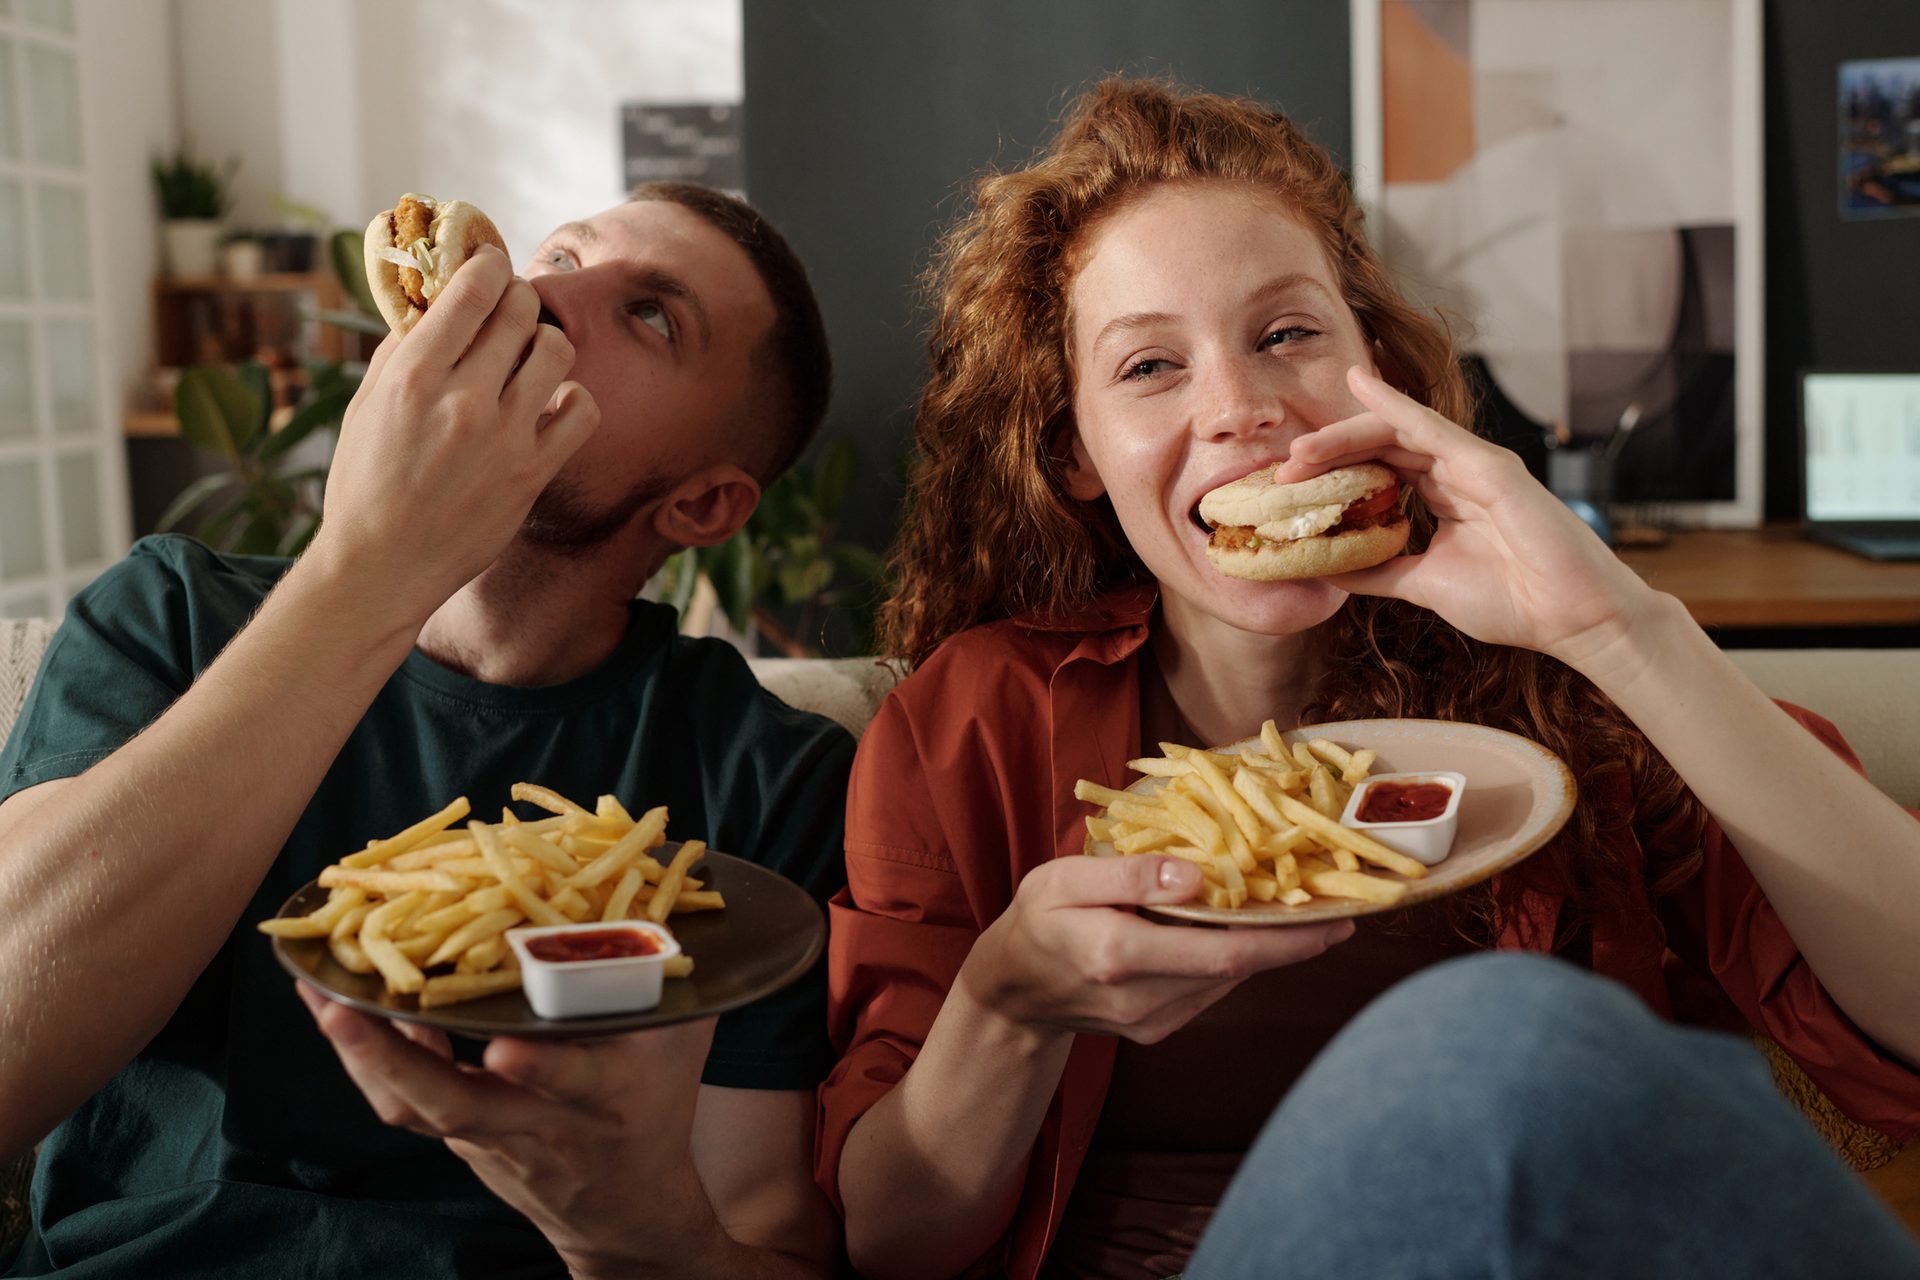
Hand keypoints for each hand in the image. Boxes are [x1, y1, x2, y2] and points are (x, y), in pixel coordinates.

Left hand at [298, 984, 716, 1276]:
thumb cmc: (655, 1109)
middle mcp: (538, 1121)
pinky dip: (371, 1055)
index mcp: (603, 1095)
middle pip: (454, 1104)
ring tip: (319, 995)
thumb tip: (648, 887)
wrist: (624, 1211)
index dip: (541, 1069)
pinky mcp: (458, 1139)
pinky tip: (341, 1009)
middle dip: (391, 1059)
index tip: (507, 1048)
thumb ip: (659, 976)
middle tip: (341, 1011)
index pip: (571, 1082)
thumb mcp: (677, 1044)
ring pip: (413, 1107)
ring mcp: (490, 1137)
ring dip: (360, 1054)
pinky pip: (405, 1101)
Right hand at [310, 245, 599, 620]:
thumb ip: (401, 350)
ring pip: (557, 349)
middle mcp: (464, 399)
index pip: (472, 288)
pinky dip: (572, 398)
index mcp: (414, 374)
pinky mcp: (534, 472)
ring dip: (544, 344)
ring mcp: (505, 436)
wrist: (381, 566)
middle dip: (516, 300)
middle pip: (519, 309)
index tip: (489, 265)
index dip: (487, 265)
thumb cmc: (364, 485)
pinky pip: (584, 409)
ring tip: (527, 360)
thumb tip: (434, 303)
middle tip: (509, 311)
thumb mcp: (366, 406)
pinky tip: (549, 406)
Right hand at [959, 855, 1352, 1042]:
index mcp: (1119, 956)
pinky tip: (1249, 928)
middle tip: (1342, 905)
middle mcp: (1144, 999)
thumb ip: (1129, 874)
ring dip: (1269, 946)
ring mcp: (1154, 1022)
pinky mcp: (1160, 1028)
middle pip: (1238, 968)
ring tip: (1306, 907)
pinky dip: (1237, 956)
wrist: (1014, 991)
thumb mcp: (1063, 879)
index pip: (1223, 951)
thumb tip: (1195, 872)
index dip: (1287, 938)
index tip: (1337, 919)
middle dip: (1294, 938)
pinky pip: (1212, 986)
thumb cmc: (1036, 920)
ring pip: (1229, 978)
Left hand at [1275, 367, 1662, 668]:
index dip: (1334, 470)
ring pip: (1398, 431)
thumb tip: (1331, 569)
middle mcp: (1457, 472)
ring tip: (1301, 448)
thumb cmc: (1514, 602)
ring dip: (1345, 434)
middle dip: (1329, 451)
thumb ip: (1382, 572)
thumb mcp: (1426, 585)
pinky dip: (1393, 405)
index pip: (1379, 469)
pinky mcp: (1491, 465)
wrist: (1571, 620)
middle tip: (1284, 465)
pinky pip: (1432, 427)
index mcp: (1444, 498)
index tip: (1290, 485)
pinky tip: (1362, 387)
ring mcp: (1475, 464)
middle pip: (1380, 445)